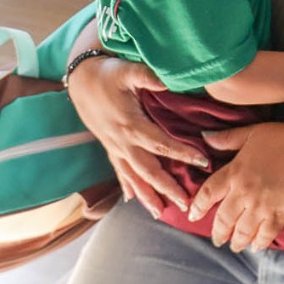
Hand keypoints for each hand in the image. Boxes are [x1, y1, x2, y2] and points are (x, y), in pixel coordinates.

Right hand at [66, 55, 207, 217]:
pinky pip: (119, 170)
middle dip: (166, 188)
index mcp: (131, 125)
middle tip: (185, 204)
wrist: (80, 80)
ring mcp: (114, 146)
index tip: (203, 162)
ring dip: (147, 196)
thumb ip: (147, 76)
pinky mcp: (109, 146)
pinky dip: (127, 185)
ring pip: (132, 176)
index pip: (161, 144)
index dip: (182, 153)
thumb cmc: (107, 73)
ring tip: (160, 213)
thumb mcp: (127, 70)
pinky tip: (132, 198)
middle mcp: (122, 141)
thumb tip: (167, 81)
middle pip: (147, 170)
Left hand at [191, 121, 283, 250]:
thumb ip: (228, 138)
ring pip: (242, 231)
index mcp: (234, 172)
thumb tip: (204, 137)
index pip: (208, 193)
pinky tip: (256, 246)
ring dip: (237, 241)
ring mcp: (260, 207)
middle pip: (223, 219)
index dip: (198, 207)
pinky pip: (264, 235)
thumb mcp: (254, 133)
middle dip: (218, 232)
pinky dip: (258, 242)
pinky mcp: (279, 216)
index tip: (193, 216)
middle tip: (217, 240)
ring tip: (235, 246)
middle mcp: (243, 193)